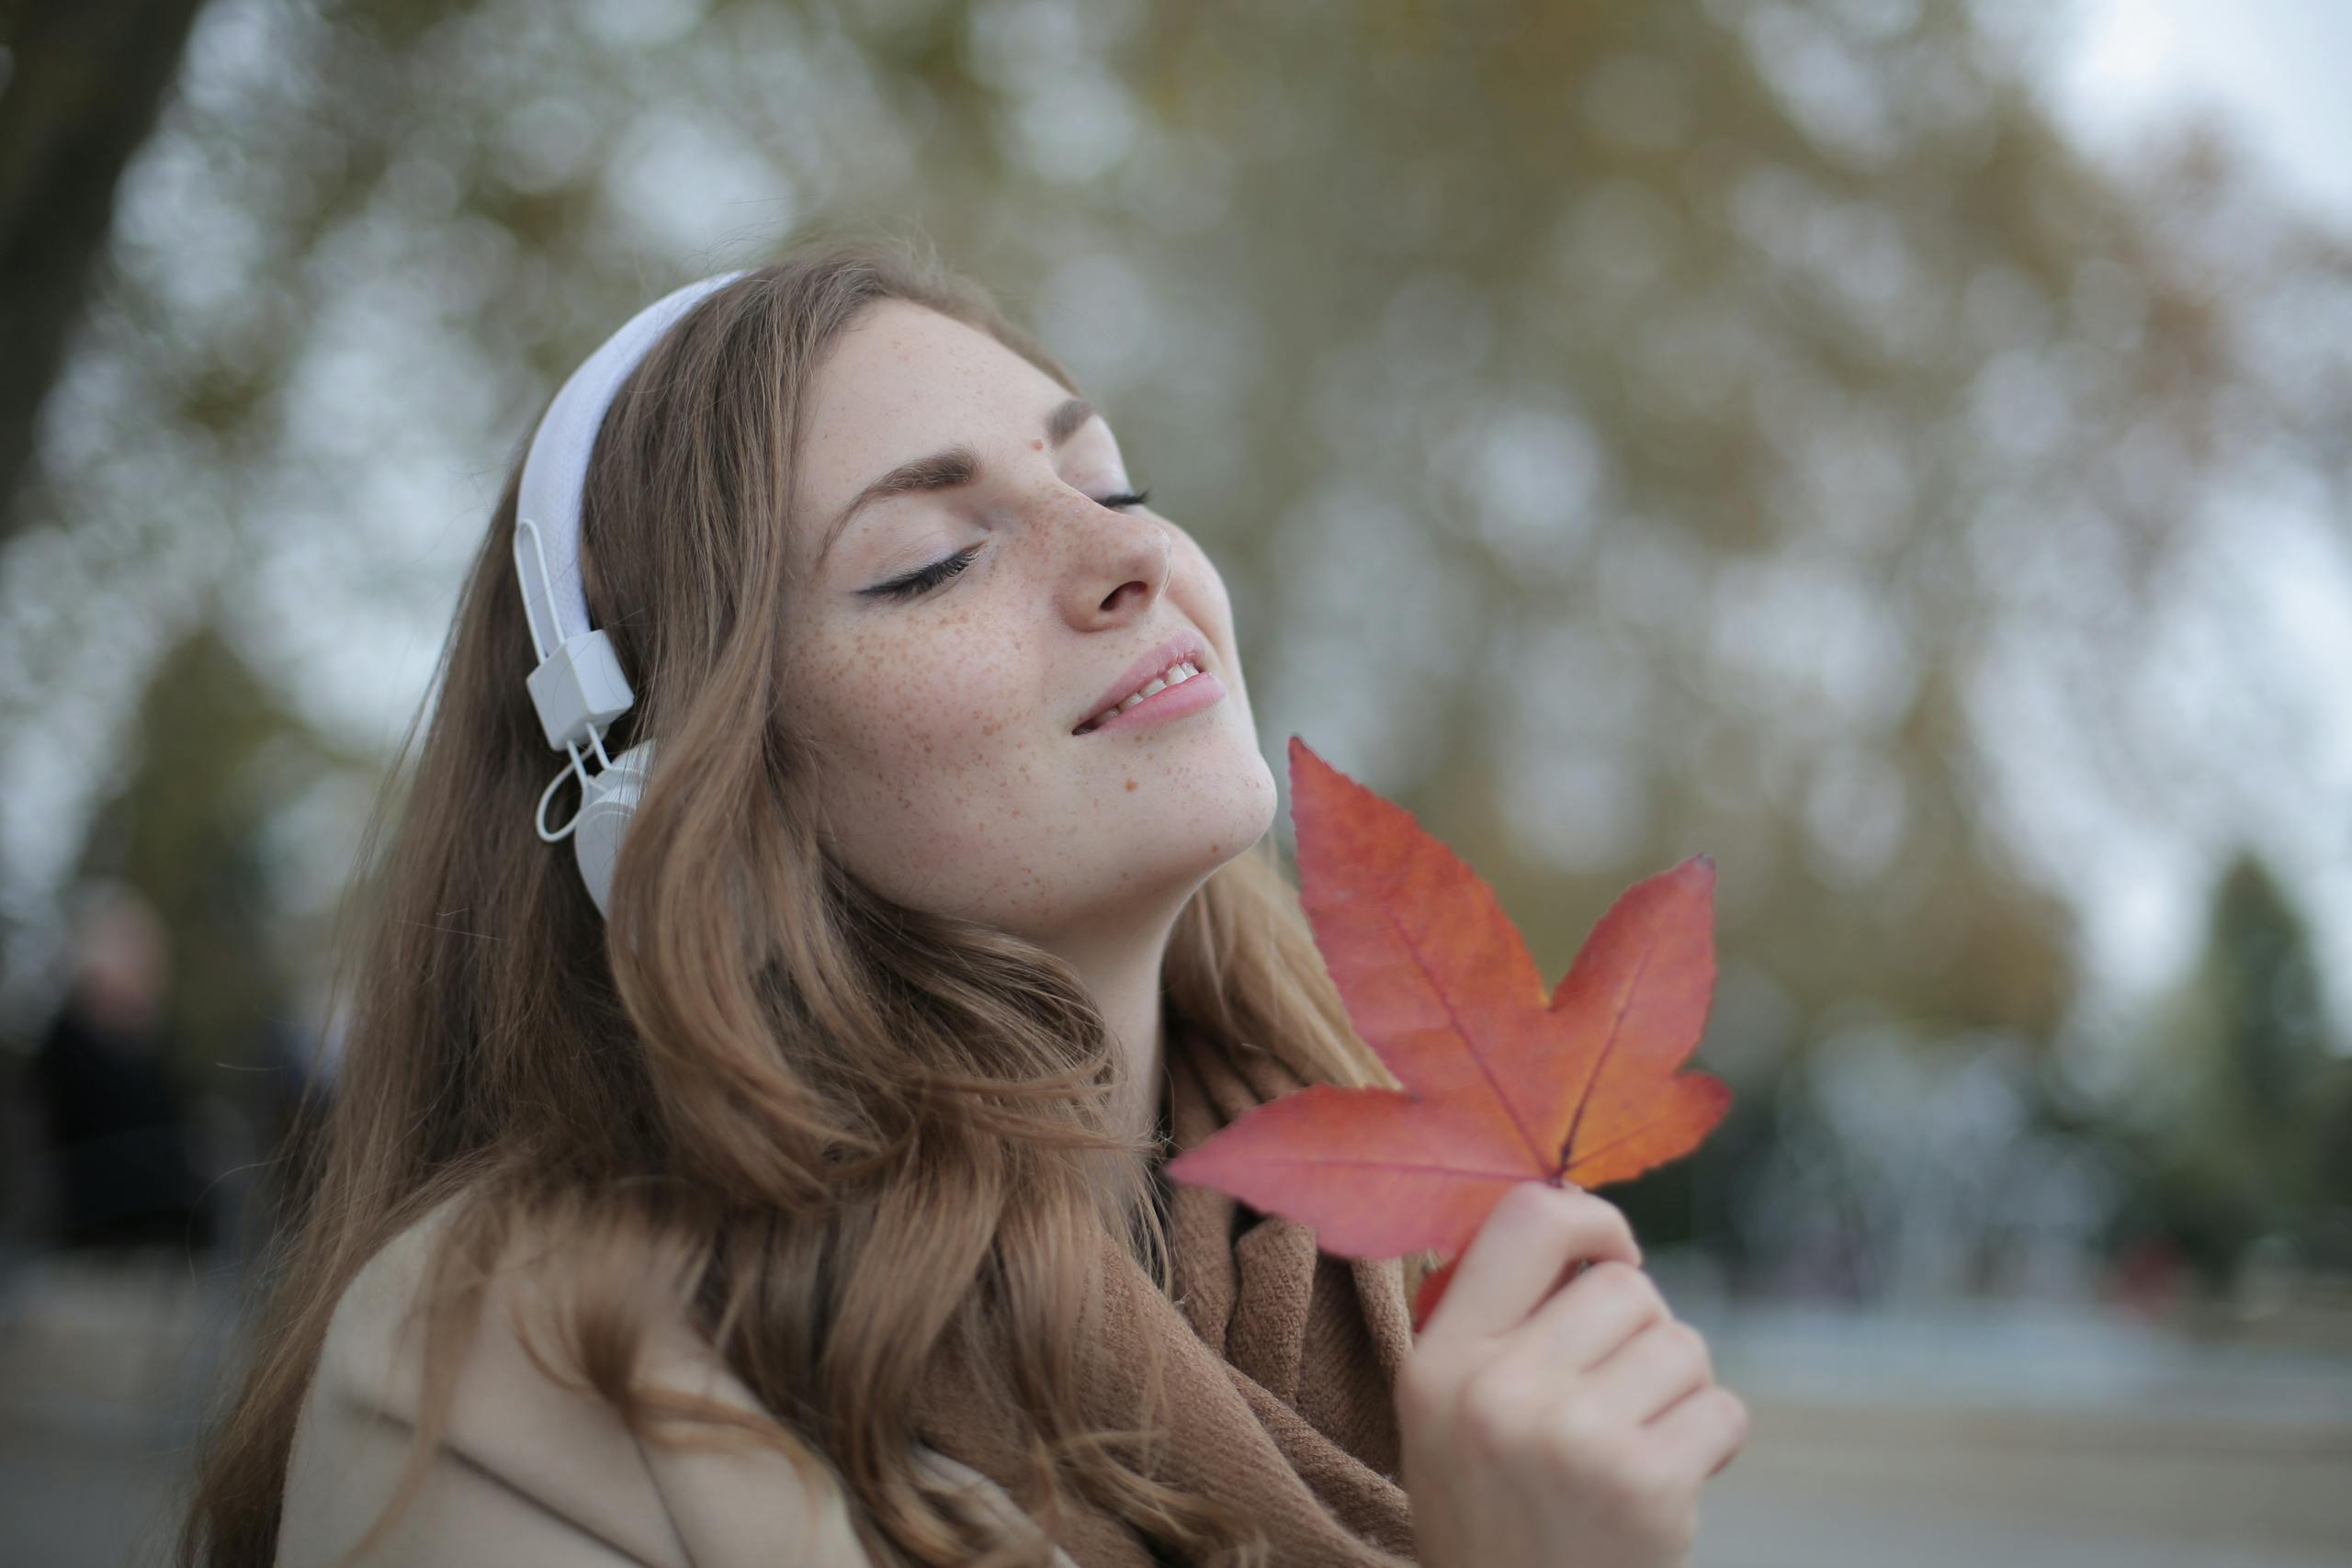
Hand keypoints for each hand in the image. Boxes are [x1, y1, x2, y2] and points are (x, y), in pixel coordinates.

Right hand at [1393, 1180, 1747, 1567]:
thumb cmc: (1495, 1514)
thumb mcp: (1449, 1417)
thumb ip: (1499, 1325)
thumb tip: (1587, 1229)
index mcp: (1437, 1362)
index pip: (1526, 1219)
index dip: (1590, 1220)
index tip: (1610, 1256)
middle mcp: (1497, 1392)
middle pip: (1625, 1285)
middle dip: (1642, 1332)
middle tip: (1618, 1396)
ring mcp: (1573, 1439)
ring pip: (1682, 1343)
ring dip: (1679, 1389)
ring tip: (1639, 1443)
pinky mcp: (1646, 1487)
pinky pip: (1722, 1409)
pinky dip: (1712, 1442)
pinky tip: (1670, 1483)